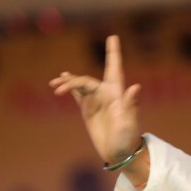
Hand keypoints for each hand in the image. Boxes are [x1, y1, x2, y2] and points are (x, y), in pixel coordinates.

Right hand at [49, 35, 142, 166]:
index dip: (114, 52)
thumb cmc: (127, 138)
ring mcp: (96, 100)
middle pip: (86, 80)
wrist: (119, 153)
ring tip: (55, 85)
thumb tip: (136, 87)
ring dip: (67, 83)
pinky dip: (69, 87)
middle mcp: (106, 94)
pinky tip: (60, 81)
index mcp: (117, 93)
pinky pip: (77, 94)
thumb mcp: (129, 122)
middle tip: (58, 88)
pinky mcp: (88, 109)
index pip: (114, 68)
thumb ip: (130, 104)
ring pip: (79, 85)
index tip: (113, 37)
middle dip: (72, 82)